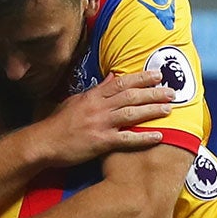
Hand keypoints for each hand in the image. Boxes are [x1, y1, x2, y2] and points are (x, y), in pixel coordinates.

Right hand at [32, 70, 171, 165]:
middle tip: (172, 91)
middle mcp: (99, 107)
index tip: (158, 75)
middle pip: (131, 96)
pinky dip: (143, 138)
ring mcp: (100, 124)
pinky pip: (127, 139)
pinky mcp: (101, 142)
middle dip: (153, 92)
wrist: (44, 142)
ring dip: (152, 110)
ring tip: (169, 109)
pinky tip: (158, 137)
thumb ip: (96, 89)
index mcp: (93, 96)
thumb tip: (112, 76)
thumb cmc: (58, 124)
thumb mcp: (76, 101)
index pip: (121, 82)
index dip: (141, 78)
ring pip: (132, 114)